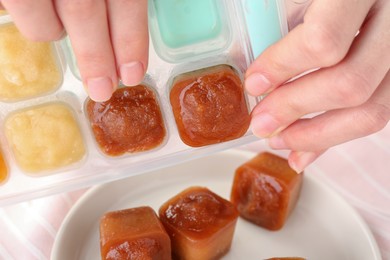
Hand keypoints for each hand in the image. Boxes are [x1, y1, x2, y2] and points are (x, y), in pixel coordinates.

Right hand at [1, 0, 147, 101]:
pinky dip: (31, 16)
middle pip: (84, 10)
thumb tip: (121, 21)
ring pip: (43, 18)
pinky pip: (13, 8)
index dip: (131, 39)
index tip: (133, 73)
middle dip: (96, 57)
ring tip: (59, 23)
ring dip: (55, 31)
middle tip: (103, 89)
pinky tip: (38, 7)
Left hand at [245, 0, 389, 171]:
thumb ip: (281, 25)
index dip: (282, 67)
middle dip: (294, 109)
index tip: (254, 83)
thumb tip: (255, 78)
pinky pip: (374, 115)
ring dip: (316, 136)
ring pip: (370, 111)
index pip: (323, 41)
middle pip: (349, 84)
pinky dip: (332, 138)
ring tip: (279, 140)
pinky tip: (303, 148)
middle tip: (261, 122)